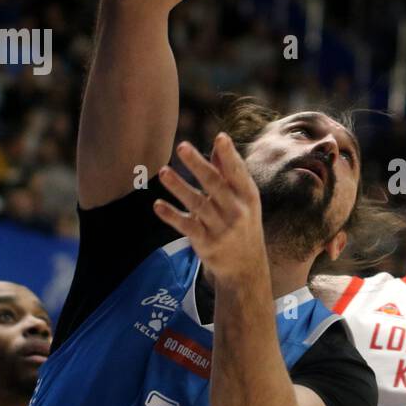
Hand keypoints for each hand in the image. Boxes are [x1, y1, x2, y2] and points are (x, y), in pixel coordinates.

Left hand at [154, 135, 266, 285]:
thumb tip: (219, 143)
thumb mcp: (243, 200)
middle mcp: (236, 211)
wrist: (246, 267)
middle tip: (182, 146)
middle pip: (215, 184)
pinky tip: (157, 205)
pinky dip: (171, 216)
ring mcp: (221, 228)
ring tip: (163, 171)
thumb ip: (230, 172)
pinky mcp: (206, 243)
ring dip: (179, 187)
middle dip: (198, 165)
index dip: (229, 156)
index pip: (237, 173)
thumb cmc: (243, 224)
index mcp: (248, 197)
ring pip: (197, 204)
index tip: (220, 137)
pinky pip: (186, 226)